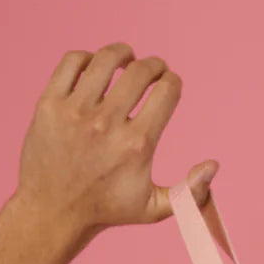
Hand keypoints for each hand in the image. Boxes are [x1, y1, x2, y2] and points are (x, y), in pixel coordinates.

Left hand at [13, 41, 216, 237]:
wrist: (54, 211)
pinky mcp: (49, 104)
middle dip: (154, 65)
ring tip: (126, 58)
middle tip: (154, 69)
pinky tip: (95, 67)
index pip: (166, 92)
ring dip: (122, 53)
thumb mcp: (155, 208)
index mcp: (137, 145)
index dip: (173, 82)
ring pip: (105, 60)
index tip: (170, 84)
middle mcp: (107, 124)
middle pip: (139, 71)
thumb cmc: (108, 209)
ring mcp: (75, 111)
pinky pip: (71, 62)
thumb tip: (213, 165)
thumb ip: (191, 191)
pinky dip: (87, 58)